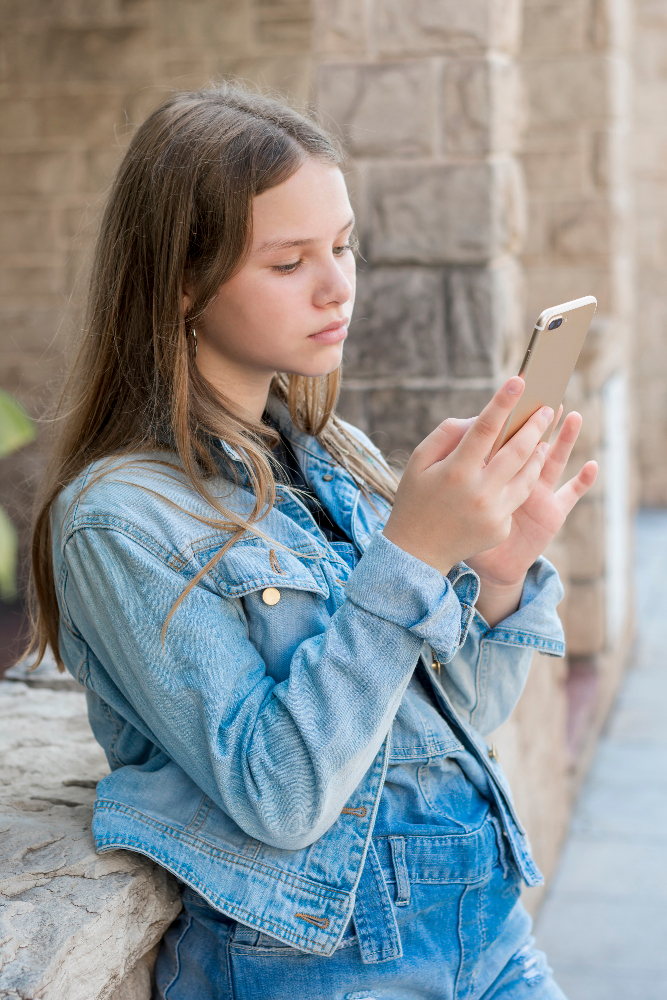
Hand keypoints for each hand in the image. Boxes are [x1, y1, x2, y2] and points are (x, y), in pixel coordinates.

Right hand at [383, 377, 554, 576]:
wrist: (417, 552)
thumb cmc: (416, 499)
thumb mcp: (418, 462)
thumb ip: (447, 434)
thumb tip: (480, 418)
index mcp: (455, 471)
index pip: (485, 428)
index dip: (503, 403)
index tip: (518, 381)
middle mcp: (478, 491)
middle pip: (517, 450)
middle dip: (535, 425)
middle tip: (548, 408)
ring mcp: (493, 513)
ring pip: (528, 476)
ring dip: (538, 454)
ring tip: (543, 439)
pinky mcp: (501, 528)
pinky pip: (515, 499)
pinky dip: (519, 483)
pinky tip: (523, 471)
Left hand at [465, 411, 596, 619]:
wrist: (485, 565)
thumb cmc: (464, 530)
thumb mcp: (458, 496)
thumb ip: (460, 470)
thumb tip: (469, 436)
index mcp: (494, 470)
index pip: (503, 437)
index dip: (508, 415)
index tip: (514, 388)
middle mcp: (519, 477)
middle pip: (532, 442)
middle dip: (538, 419)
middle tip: (544, 391)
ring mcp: (539, 493)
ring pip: (554, 460)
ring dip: (565, 439)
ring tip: (572, 415)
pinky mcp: (553, 513)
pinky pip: (571, 494)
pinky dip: (583, 480)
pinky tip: (592, 466)